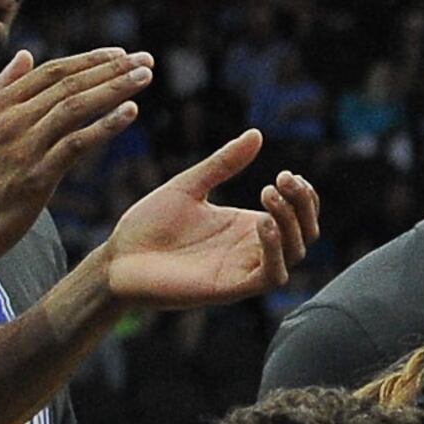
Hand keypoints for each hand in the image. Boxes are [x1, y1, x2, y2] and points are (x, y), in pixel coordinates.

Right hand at [0, 48, 151, 268]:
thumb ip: (1, 89)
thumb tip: (25, 56)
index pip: (50, 72)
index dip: (87, 60)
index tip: (118, 54)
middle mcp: (10, 119)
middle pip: (67, 84)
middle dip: (109, 68)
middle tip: (144, 60)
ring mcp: (23, 147)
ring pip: (74, 107)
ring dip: (114, 88)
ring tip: (145, 77)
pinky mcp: (36, 177)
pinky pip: (76, 144)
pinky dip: (105, 126)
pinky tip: (130, 112)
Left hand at [101, 132, 319, 312]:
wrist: (119, 258)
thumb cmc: (149, 224)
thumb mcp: (189, 186)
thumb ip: (223, 164)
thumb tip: (256, 134)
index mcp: (245, 226)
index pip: (297, 215)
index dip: (304, 196)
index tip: (289, 174)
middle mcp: (251, 249)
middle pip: (304, 234)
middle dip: (303, 205)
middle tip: (282, 180)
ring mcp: (244, 270)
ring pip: (294, 254)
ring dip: (291, 224)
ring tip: (269, 194)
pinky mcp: (233, 288)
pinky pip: (271, 275)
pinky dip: (275, 250)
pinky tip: (262, 222)